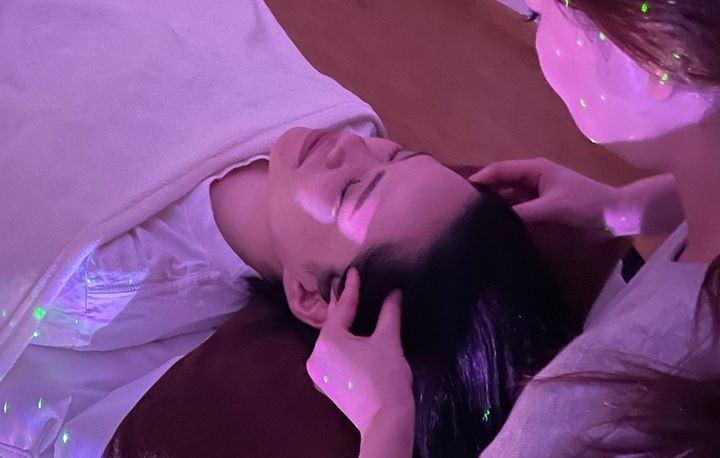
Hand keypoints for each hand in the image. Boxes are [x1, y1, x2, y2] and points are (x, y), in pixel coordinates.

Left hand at [305, 267, 413, 436]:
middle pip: (333, 324)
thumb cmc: (386, 379)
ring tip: (352, 307)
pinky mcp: (325, 384)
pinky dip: (343, 343)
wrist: (385, 421)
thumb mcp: (388, 340)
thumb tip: (394, 293)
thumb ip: (389, 313)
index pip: (343, 308)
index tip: (354, 271)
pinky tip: (352, 336)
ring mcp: (318, 372)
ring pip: (332, 340)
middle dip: (344, 305)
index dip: (352, 288)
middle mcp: (316, 355)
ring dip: (344, 325)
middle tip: (350, 283)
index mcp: (328, 341)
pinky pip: (333, 355)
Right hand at [470, 158, 622, 239]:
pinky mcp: (542, 210)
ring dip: (495, 208)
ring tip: (473, 221)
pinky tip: (496, 229)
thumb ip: (522, 213)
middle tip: (461, 209)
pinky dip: (508, 218)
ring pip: (509, 199)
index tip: (459, 193)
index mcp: (535, 169)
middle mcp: (532, 179)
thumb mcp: (552, 207)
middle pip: (501, 184)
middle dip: (483, 194)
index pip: (499, 170)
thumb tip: (494, 221)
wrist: (616, 216)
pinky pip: (519, 212)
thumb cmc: (585, 204)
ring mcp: (537, 195)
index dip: (480, 179)